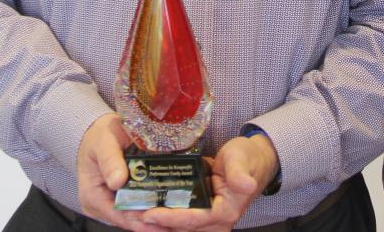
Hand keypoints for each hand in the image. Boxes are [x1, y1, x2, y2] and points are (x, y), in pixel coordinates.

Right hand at [76, 113, 167, 231]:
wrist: (101, 131)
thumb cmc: (99, 136)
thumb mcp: (102, 142)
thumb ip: (109, 159)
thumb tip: (118, 181)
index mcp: (92, 195)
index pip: (117, 214)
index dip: (138, 218)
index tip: (158, 217)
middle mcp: (103, 205)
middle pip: (130, 219)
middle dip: (152, 221)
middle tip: (175, 218)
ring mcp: (115, 203)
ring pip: (137, 215)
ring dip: (157, 216)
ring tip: (178, 214)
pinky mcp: (126, 198)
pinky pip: (141, 205)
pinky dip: (155, 206)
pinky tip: (173, 205)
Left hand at [141, 133, 279, 230]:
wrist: (253, 161)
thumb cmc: (246, 158)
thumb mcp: (241, 159)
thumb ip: (239, 173)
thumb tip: (245, 184)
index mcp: (224, 213)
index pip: (190, 220)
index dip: (168, 218)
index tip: (147, 213)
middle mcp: (215, 223)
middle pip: (179, 229)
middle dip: (154, 224)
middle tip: (130, 214)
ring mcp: (207, 222)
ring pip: (176, 228)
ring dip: (155, 223)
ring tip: (131, 213)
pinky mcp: (200, 217)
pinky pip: (178, 222)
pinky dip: (161, 218)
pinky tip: (143, 209)